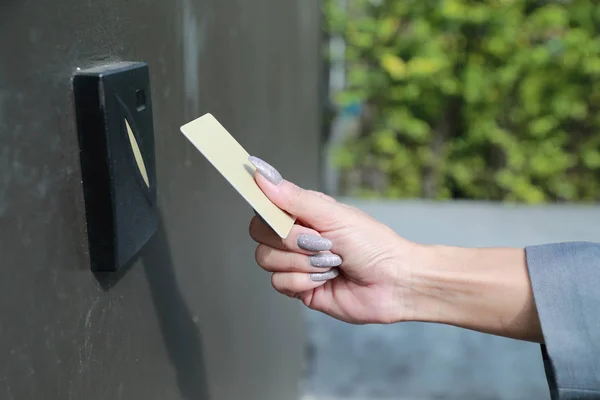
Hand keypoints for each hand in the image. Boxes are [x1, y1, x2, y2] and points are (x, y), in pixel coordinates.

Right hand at [248, 156, 421, 323]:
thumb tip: (262, 174)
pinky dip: (305, 281)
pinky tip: (327, 279)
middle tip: (321, 242)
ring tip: (330, 262)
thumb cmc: (373, 244)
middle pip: (261, 234)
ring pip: (267, 260)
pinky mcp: (300, 288)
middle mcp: (297, 237)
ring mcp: (297, 263)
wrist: (395, 283)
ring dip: (302, 262)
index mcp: (304, 213)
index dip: (262, 207)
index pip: (265, 207)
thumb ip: (294, 198)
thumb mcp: (333, 215)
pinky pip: (279, 283)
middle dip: (291, 240)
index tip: (263, 204)